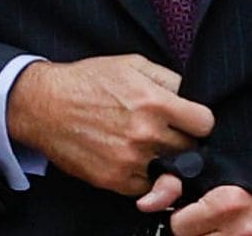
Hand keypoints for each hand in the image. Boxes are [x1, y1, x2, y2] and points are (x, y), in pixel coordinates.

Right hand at [6, 54, 214, 196]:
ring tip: (151, 144)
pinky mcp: (112, 179)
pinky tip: (135, 157)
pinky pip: (145, 186)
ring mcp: (129, 159)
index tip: (194, 120)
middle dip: (185, 139)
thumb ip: (168, 79)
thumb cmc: (91, 81)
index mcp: (155, 101)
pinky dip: (144, 175)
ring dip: (165, 159)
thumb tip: (192, 93)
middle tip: (172, 131)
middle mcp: (145, 133)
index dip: (201, 121)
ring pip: (169, 170)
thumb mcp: (134, 65)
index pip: (204, 123)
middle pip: (189, 148)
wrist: (47, 105)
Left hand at [138, 177, 251, 235]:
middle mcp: (241, 229)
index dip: (187, 217)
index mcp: (228, 203)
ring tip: (223, 230)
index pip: (179, 225)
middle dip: (197, 233)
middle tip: (214, 221)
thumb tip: (145, 204)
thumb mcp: (210, 169)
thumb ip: (172, 183)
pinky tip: (229, 234)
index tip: (204, 208)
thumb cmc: (247, 179)